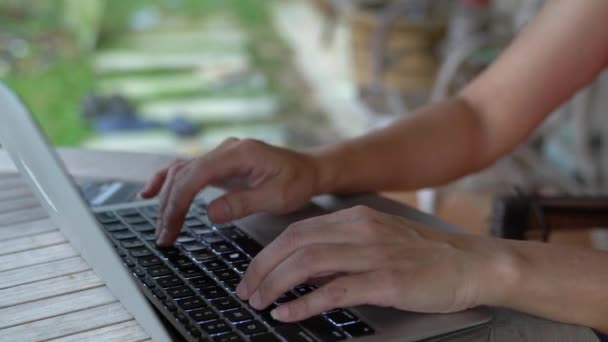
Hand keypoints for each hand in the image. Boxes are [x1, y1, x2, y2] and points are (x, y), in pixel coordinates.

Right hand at [141, 138, 322, 245]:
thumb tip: (210, 213)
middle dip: (169, 206)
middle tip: (163, 237)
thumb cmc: (297, 182)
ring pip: (181, 172)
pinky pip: (186, 170)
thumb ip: (244, 203)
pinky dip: (166, 181)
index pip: (197, 174)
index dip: (179, 200)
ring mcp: (220, 155)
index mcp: (239, 153)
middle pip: (184, 174)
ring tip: (160, 227)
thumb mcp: (277, 197)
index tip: (170, 225)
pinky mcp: (219, 164)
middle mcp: (225, 150)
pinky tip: (148, 192)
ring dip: (166, 198)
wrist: (309, 170)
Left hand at [236, 206, 515, 321]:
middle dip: (262, 268)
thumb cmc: (425, 256)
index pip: (297, 230)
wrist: (471, 264)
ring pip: (308, 262)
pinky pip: (335, 290)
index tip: (251, 273)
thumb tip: (304, 268)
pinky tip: (288, 313)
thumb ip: (342, 248)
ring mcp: (373, 254)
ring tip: (260, 303)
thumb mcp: (378, 240)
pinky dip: (305, 302)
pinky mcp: (386, 281)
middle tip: (246, 291)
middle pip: (295, 244)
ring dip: (276, 284)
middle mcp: (360, 230)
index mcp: (355, 218)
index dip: (267, 253)